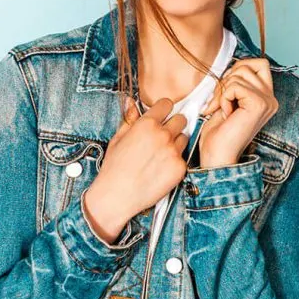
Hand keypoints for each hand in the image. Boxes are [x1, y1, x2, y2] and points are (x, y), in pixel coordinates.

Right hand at [83, 97, 188, 242]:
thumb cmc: (114, 167)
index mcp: (147, 124)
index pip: (167, 104)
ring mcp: (173, 152)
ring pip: (184, 138)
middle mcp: (163, 135)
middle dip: (173, 124)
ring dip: (176, 142)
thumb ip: (129, 119)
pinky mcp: (180, 168)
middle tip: (162, 136)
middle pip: (181, 119)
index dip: (163, 109)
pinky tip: (161, 168)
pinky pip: (183, 158)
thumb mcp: (118, 138)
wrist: (117, 195)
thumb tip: (132, 102)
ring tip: (160, 154)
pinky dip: (175, 161)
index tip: (161, 116)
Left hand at [198, 58, 278, 167]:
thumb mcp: (228, 99)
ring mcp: (268, 101)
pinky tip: (227, 114)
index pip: (259, 62)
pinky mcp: (259, 104)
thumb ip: (235, 81)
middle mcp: (271, 99)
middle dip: (227, 78)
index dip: (237, 69)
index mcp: (266, 97)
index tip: (226, 90)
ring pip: (240, 73)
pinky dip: (224, 98)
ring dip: (223, 90)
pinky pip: (235, 85)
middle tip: (221, 101)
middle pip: (248, 64)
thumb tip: (233, 63)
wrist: (217, 155)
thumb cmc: (219, 132)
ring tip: (223, 109)